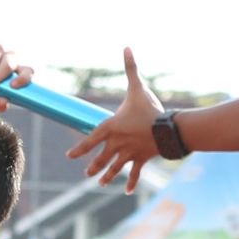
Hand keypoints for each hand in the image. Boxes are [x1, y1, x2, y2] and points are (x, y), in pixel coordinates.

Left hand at [70, 48, 165, 191]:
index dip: (78, 150)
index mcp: (110, 128)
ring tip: (100, 182)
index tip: (70, 156)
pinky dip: (133, 182)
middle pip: (100, 158)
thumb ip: (130, 68)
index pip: (89, 141)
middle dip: (92, 166)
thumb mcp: (137, 87)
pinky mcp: (141, 160)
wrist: (167, 129)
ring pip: (114, 168)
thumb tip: (126, 47)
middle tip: (86, 173)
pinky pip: (136, 174)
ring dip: (107, 176)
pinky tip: (128, 191)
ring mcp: (128, 154)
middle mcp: (116, 144)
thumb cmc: (150, 108)